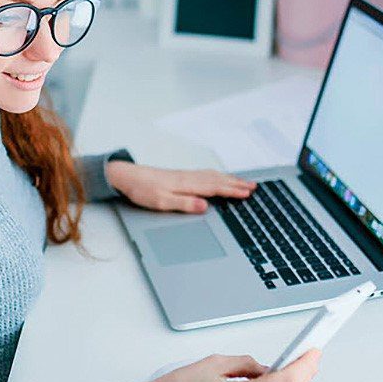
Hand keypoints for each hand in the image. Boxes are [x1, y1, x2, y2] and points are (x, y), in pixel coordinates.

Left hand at [105, 162, 255, 212]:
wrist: (128, 176)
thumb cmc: (143, 190)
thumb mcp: (162, 202)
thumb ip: (184, 204)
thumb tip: (205, 206)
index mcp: (188, 184)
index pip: (216, 187)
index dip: (233, 191)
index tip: (248, 193)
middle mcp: (189, 177)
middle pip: (218, 179)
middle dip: (236, 183)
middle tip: (254, 187)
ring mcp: (186, 175)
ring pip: (213, 176)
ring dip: (229, 179)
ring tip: (242, 182)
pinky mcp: (181, 176)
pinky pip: (206, 174)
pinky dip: (218, 176)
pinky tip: (219, 178)